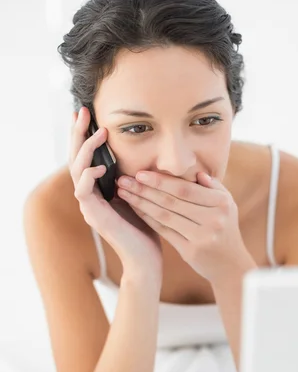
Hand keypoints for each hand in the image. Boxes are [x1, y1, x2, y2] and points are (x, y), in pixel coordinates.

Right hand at [69, 107, 162, 279]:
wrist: (147, 259)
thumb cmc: (148, 228)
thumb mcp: (144, 194)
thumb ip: (137, 176)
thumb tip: (147, 152)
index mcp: (100, 188)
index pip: (87, 155)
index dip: (85, 134)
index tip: (89, 113)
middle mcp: (90, 195)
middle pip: (75, 157)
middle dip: (78, 133)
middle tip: (82, 111)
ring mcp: (89, 205)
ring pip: (76, 170)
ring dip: (85, 149)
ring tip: (99, 133)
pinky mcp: (94, 216)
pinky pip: (83, 191)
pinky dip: (89, 176)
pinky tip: (101, 165)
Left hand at [116, 169, 252, 282]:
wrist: (231, 265)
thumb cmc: (226, 229)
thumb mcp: (227, 206)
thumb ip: (213, 187)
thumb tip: (196, 173)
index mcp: (221, 203)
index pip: (186, 189)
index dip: (161, 181)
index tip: (140, 173)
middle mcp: (213, 219)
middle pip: (172, 201)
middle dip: (145, 189)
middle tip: (123, 180)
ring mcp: (202, 237)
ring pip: (165, 216)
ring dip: (141, 203)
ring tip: (124, 193)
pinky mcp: (191, 251)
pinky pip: (165, 231)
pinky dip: (148, 219)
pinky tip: (135, 209)